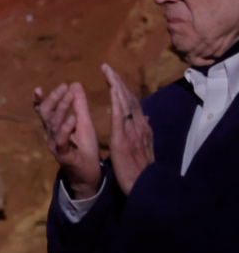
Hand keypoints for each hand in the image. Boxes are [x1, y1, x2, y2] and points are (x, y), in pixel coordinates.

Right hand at [33, 81, 101, 198]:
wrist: (88, 173)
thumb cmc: (84, 147)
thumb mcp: (84, 122)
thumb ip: (79, 104)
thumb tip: (74, 84)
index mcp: (53, 127)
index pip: (42, 111)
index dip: (39, 100)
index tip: (39, 88)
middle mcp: (50, 134)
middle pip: (45, 114)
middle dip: (53, 99)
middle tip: (64, 87)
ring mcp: (55, 145)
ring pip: (53, 125)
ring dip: (61, 109)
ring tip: (69, 96)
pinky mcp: (64, 155)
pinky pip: (61, 141)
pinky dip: (65, 130)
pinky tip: (71, 119)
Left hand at [103, 63, 153, 195]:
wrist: (145, 185)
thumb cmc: (140, 170)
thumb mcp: (141, 147)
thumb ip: (141, 131)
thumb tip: (144, 118)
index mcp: (140, 128)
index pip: (130, 104)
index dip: (121, 90)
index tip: (113, 77)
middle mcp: (138, 126)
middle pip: (128, 98)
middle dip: (117, 82)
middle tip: (107, 67)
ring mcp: (132, 130)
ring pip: (125, 103)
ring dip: (116, 85)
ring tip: (107, 71)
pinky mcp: (124, 138)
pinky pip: (121, 116)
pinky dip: (117, 101)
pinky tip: (112, 90)